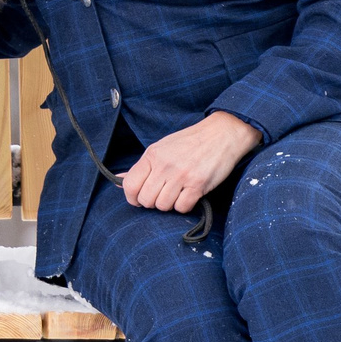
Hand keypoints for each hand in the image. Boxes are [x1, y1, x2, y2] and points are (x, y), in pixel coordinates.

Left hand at [121, 112, 262, 213]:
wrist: (221, 134)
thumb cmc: (190, 142)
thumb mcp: (161, 148)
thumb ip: (141, 166)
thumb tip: (118, 178)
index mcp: (152, 155)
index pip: (129, 184)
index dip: (132, 197)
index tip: (140, 198)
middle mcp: (164, 165)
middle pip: (146, 199)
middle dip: (153, 202)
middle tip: (163, 194)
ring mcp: (181, 175)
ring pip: (163, 206)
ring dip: (170, 204)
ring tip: (177, 192)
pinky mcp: (198, 184)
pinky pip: (182, 207)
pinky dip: (184, 205)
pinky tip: (188, 194)